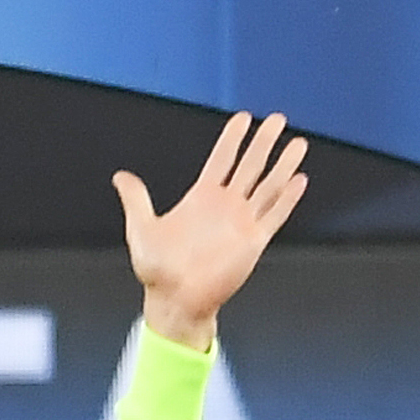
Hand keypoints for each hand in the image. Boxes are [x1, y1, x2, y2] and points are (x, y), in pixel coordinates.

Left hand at [117, 112, 308, 347]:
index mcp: (200, 199)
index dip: (232, 139)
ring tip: (297, 143)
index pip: (221, 160)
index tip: (243, 118)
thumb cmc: (156, 270)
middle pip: (249, 166)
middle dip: (263, 142)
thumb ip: (136, 200)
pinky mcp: (253, 241)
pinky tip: (299, 180)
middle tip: (277, 119)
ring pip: (268, 186)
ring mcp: (241, 222)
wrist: (175, 301)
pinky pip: (275, 215)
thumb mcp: (142, 230)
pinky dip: (287, 198)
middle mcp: (224, 206)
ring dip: (283, 165)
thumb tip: (121, 177)